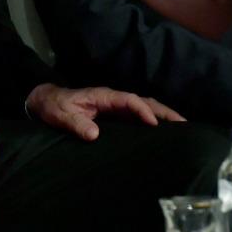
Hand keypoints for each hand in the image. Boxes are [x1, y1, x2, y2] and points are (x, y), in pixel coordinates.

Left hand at [26, 83, 183, 140]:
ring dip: (163, 116)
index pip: (129, 100)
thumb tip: (94, 134)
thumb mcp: (61, 115)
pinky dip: (153, 122)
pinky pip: (138, 117)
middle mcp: (114, 100)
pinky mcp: (116, 117)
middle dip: (164, 111)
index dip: (142, 110)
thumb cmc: (55, 106)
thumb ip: (76, 123)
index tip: (154, 123)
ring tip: (182, 129)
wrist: (48, 102)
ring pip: (145, 108)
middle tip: (184, 124)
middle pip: (144, 102)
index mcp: (104, 96)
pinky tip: (164, 134)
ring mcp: (116, 108)